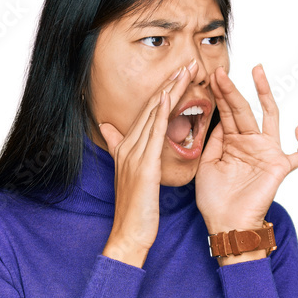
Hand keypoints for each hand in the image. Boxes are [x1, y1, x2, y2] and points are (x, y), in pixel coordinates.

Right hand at [98, 62, 195, 267]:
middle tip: (189, 63)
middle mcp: (129, 147)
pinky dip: (160, 114)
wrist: (130, 233)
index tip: (180, 74)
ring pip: (153, 115)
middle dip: (171, 84)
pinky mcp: (143, 166)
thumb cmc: (135, 210)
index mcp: (128, 148)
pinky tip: (169, 97)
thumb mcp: (129, 175)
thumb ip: (121, 149)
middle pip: (151, 108)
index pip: (148, 113)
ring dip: (170, 91)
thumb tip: (108, 129)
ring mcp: (134, 155)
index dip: (164, 91)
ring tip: (186, 71)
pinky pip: (153, 134)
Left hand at [196, 64, 297, 235]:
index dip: (221, 95)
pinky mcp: (279, 167)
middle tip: (221, 71)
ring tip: (257, 72)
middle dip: (232, 90)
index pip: (227, 113)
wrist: (226, 225)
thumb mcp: (205, 165)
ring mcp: (267, 153)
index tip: (213, 76)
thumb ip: (212, 141)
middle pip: (244, 109)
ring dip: (263, 94)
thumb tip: (218, 119)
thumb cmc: (215, 200)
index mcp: (232, 143)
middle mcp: (251, 143)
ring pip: (270, 116)